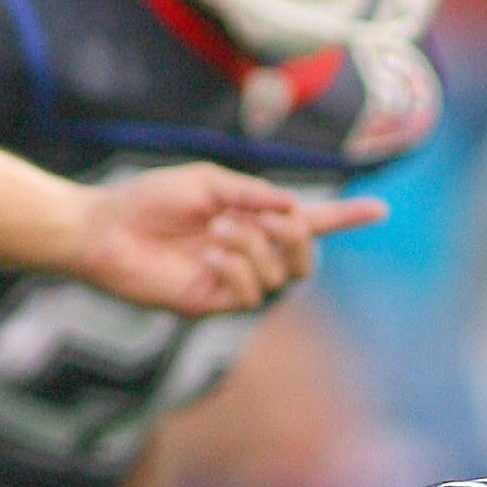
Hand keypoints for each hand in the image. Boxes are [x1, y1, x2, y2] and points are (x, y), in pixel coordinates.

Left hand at [70, 165, 386, 316]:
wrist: (106, 229)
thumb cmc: (149, 200)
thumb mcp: (207, 182)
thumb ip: (252, 194)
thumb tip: (294, 209)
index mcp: (251, 219)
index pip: (309, 221)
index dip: (346, 217)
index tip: (380, 210)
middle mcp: (248, 253)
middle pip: (305, 258)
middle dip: (301, 237)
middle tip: (277, 220)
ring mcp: (232, 282)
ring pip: (278, 275)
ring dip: (255, 247)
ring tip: (217, 230)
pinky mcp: (211, 303)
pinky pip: (249, 293)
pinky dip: (236, 267)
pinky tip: (208, 253)